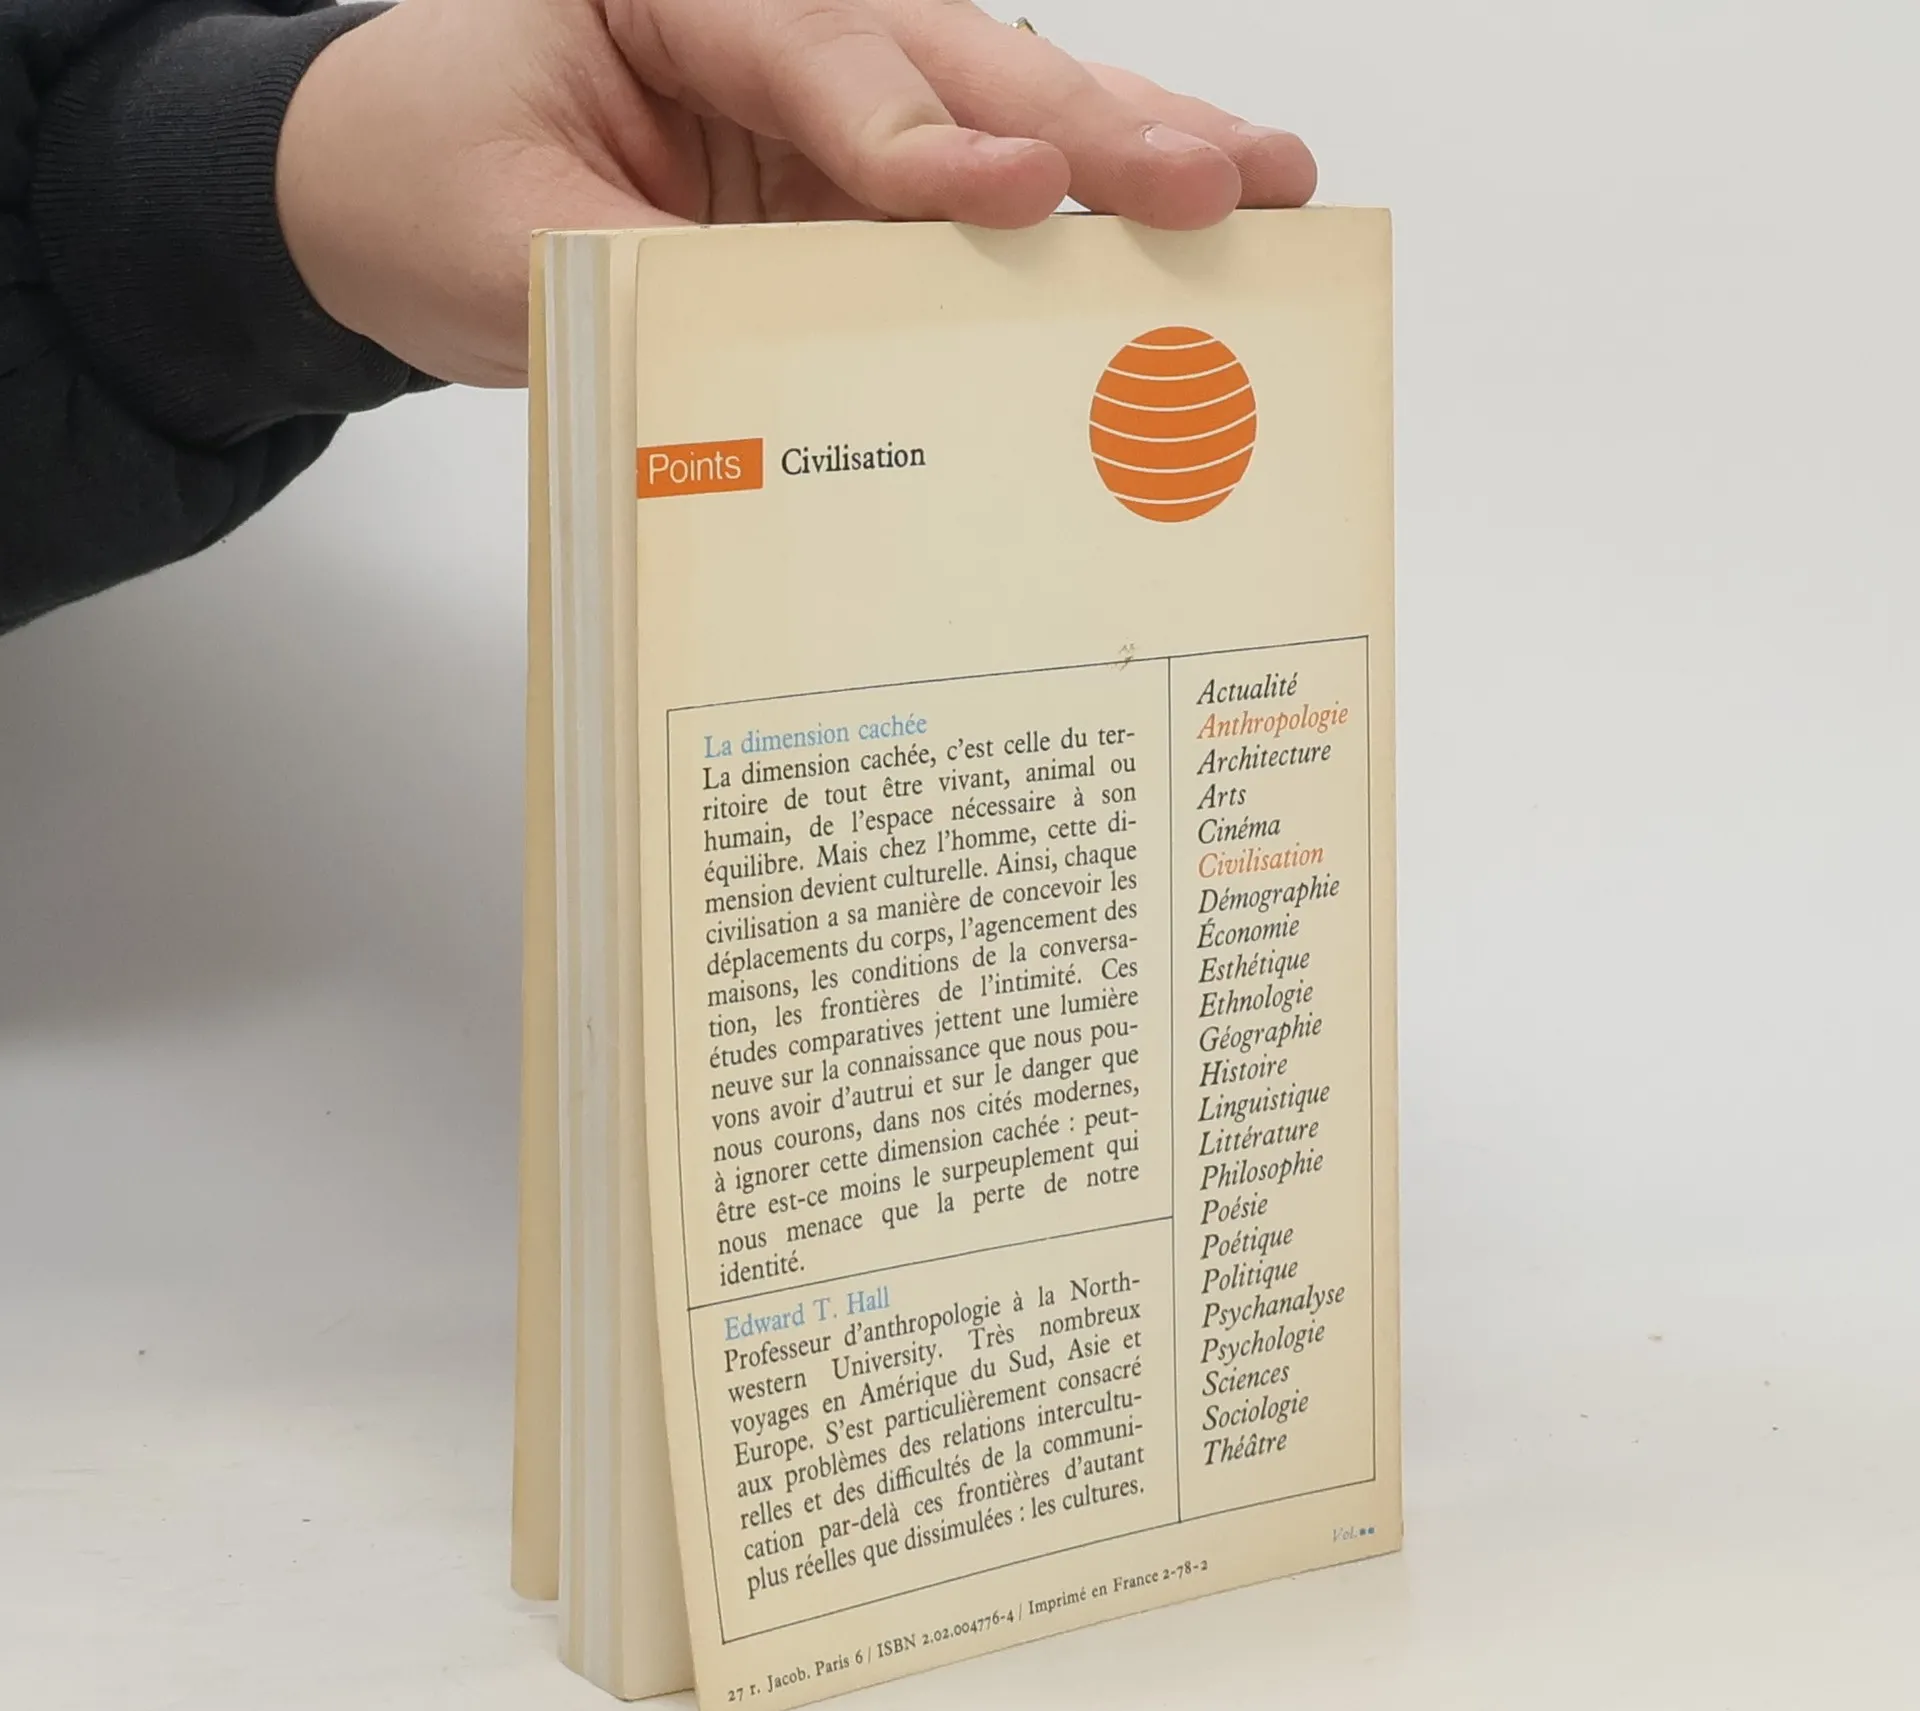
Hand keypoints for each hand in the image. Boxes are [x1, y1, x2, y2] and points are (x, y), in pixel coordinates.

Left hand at [278, 0, 1316, 386]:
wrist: (383, 183)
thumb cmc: (422, 175)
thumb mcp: (507, 244)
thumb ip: (657, 284)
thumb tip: (812, 370)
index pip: (820, 58)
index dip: (924, 138)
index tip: (1024, 193)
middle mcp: (778, 17)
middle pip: (957, 57)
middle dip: (1095, 127)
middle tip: (1219, 178)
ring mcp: (830, 89)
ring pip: (1003, 98)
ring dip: (1133, 147)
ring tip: (1262, 183)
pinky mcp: (854, 168)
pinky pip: (984, 176)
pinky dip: (1087, 208)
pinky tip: (1189, 223)